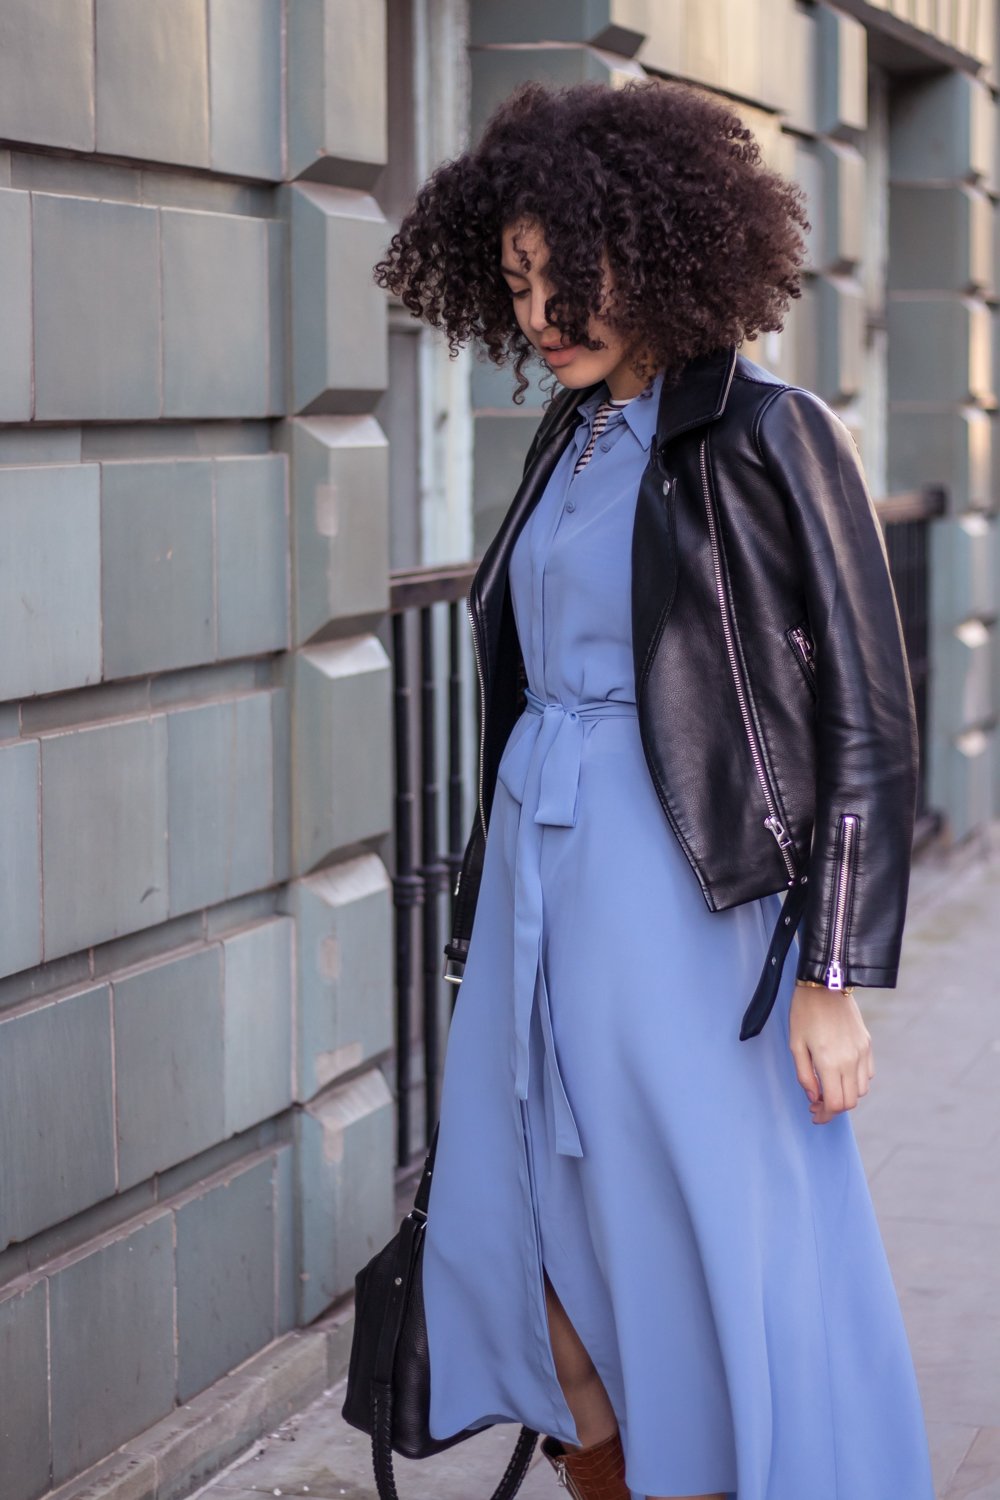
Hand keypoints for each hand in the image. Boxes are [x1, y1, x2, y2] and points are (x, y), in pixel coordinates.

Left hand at [789, 982, 874, 1123]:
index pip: (836, 1104)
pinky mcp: (868, 1044)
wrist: (826, 984)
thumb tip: (815, 1097)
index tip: (814, 1114)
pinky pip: (868, 1073)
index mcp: (829, 1063)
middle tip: (818, 1104)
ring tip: (829, 1088)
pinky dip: (856, 1081)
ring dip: (846, 1094)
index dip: (825, 1115)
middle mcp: (850, 1061)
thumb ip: (805, 1075)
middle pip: (850, 1101)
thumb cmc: (804, 1013)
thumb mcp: (796, 1045)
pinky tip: (841, 1073)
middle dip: (834, 1108)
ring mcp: (862, 1052)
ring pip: (862, 1089)